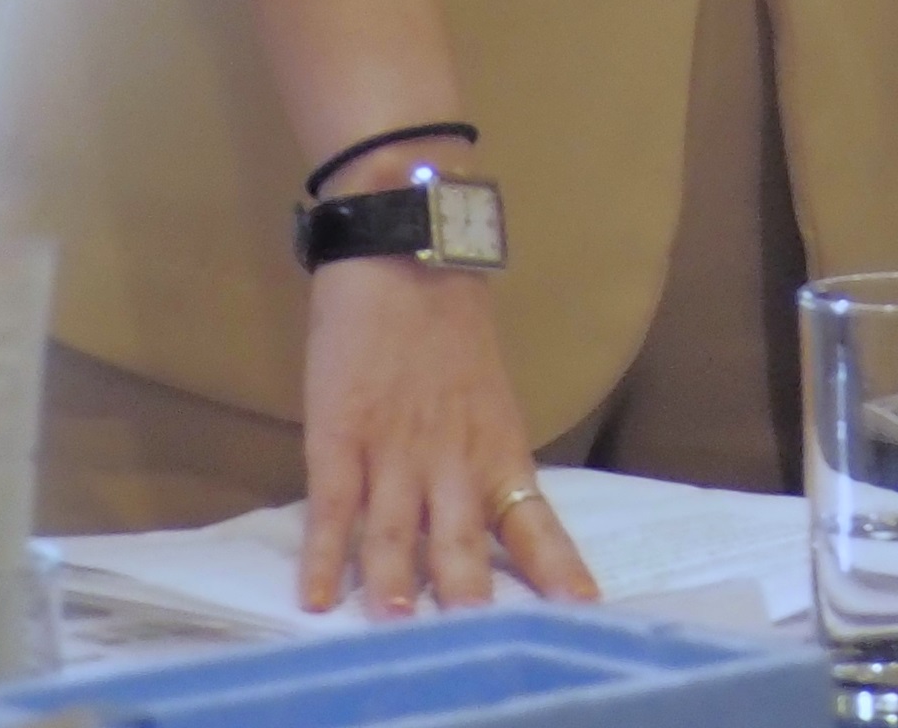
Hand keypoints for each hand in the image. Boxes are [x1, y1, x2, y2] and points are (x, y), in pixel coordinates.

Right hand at [294, 234, 595, 614]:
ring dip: (396, 586)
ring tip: (397, 631)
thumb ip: (482, 458)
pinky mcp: (339, 434)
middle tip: (483, 646)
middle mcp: (453, 457)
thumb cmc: (447, 325)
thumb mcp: (486, 395)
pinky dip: (323, 554)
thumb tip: (488, 522)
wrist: (404, 252)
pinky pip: (332, 506)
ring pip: (399, 532)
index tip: (582, 614)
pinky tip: (314, 597)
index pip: (534, 521)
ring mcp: (394, 448)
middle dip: (474, 598)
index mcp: (498, 446)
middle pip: (467, 539)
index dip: (556, 570)